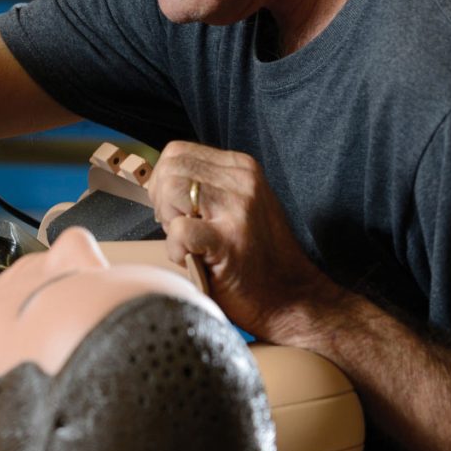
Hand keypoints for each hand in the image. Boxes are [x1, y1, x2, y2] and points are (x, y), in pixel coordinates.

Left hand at [147, 141, 342, 342]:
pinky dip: (175, 250)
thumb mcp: (238, 205)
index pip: (177, 152)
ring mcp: (238, 209)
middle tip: (181, 230)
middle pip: (169, 169)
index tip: (176, 209)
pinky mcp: (228, 241)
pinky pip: (179, 230)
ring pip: (170, 191)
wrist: (291, 298)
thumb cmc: (256, 258)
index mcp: (241, 168)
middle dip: (162, 201)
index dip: (164, 181)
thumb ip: (206, 187)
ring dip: (169, 222)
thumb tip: (159, 181)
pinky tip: (193, 260)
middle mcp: (242, 181)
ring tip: (190, 244)